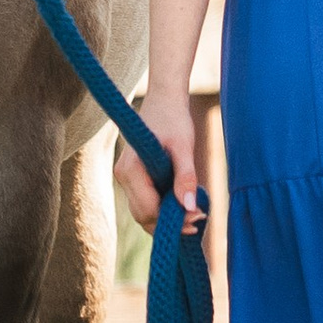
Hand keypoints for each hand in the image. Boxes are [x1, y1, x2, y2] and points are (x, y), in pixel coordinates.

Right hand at [113, 88, 203, 234]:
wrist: (163, 100)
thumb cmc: (173, 119)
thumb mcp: (184, 146)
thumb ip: (185, 176)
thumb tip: (190, 207)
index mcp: (130, 169)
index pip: (148, 209)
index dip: (172, 219)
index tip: (198, 218)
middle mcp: (122, 176)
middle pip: (143, 216)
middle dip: (169, 223)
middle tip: (200, 220)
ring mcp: (125, 178)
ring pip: (143, 212)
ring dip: (167, 218)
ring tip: (195, 214)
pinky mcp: (133, 178)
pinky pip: (146, 202)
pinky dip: (163, 208)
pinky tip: (184, 205)